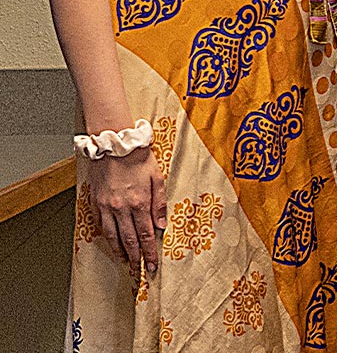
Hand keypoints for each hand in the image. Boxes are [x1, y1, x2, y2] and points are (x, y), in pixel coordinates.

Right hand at [84, 147, 164, 271]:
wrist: (114, 144)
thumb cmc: (138, 159)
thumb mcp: (157, 178)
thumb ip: (160, 203)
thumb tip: (162, 226)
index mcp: (139, 202)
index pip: (146, 235)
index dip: (150, 252)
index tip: (152, 266)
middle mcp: (121, 208)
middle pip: (129, 240)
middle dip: (136, 258)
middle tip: (139, 271)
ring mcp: (106, 206)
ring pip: (112, 235)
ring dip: (119, 251)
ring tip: (126, 262)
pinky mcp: (95, 202)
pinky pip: (101, 224)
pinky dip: (107, 237)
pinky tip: (112, 243)